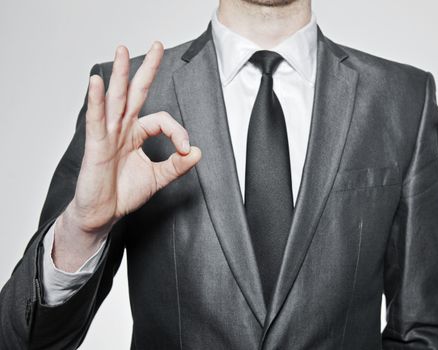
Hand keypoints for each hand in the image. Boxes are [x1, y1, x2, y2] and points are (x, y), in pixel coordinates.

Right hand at [53, 42, 200, 270]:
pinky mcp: (96, 145)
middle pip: (135, 93)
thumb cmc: (124, 193)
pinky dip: (97, 100)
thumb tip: (196, 152)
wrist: (103, 214)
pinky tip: (97, 82)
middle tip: (157, 45)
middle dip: (145, 69)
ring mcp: (108, 134)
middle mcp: (122, 129)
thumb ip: (177, 166)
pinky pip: (96, 119)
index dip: (176, 131)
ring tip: (123, 50)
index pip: (161, 120)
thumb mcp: (158, 178)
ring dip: (120, 74)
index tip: (184, 149)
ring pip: (115, 99)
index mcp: (136, 134)